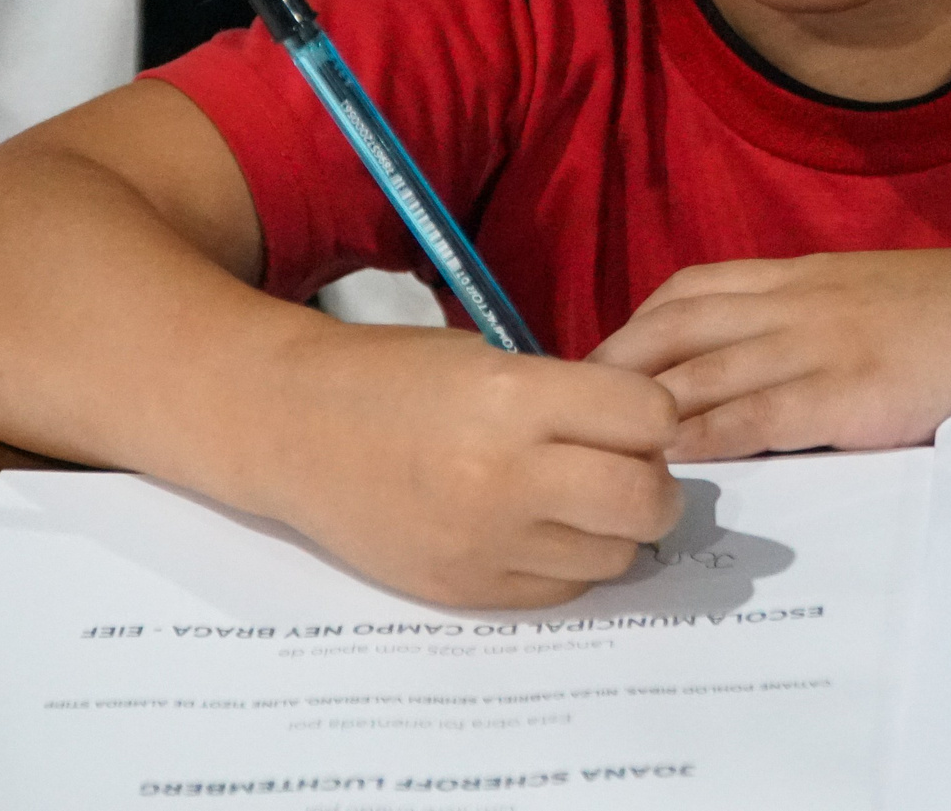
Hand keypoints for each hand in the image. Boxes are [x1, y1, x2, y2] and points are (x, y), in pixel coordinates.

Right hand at [253, 322, 682, 608]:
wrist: (293, 430)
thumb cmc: (394, 379)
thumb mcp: (488, 360)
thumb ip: (568, 400)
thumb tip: (649, 443)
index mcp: (513, 398)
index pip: (649, 417)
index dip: (654, 415)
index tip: (637, 416)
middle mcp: (504, 476)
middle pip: (645, 500)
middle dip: (657, 486)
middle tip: (633, 470)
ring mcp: (484, 543)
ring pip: (615, 555)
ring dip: (615, 530)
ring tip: (577, 500)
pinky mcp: (465, 589)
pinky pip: (563, 589)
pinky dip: (568, 562)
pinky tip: (536, 529)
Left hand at [586, 243, 950, 461]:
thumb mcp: (873, 295)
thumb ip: (815, 318)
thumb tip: (763, 360)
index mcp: (803, 274)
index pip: (691, 290)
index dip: (634, 327)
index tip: (596, 366)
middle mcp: (797, 302)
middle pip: (673, 328)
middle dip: (612, 371)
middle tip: (569, 417)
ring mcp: (820, 347)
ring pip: (702, 374)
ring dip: (642, 415)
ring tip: (598, 454)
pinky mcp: (848, 395)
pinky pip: (757, 416)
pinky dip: (704, 440)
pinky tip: (670, 465)